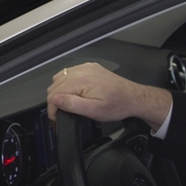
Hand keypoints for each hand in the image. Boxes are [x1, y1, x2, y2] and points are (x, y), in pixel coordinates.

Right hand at [45, 62, 172, 131]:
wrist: (133, 97)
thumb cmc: (117, 105)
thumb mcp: (94, 111)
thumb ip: (73, 104)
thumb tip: (56, 100)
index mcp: (80, 80)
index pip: (55, 94)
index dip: (52, 109)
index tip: (56, 118)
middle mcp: (81, 70)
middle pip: (55, 85)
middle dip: (55, 100)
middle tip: (61, 113)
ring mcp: (85, 67)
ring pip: (60, 78)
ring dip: (59, 91)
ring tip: (66, 104)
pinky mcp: (90, 68)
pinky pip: (70, 73)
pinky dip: (67, 83)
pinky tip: (73, 93)